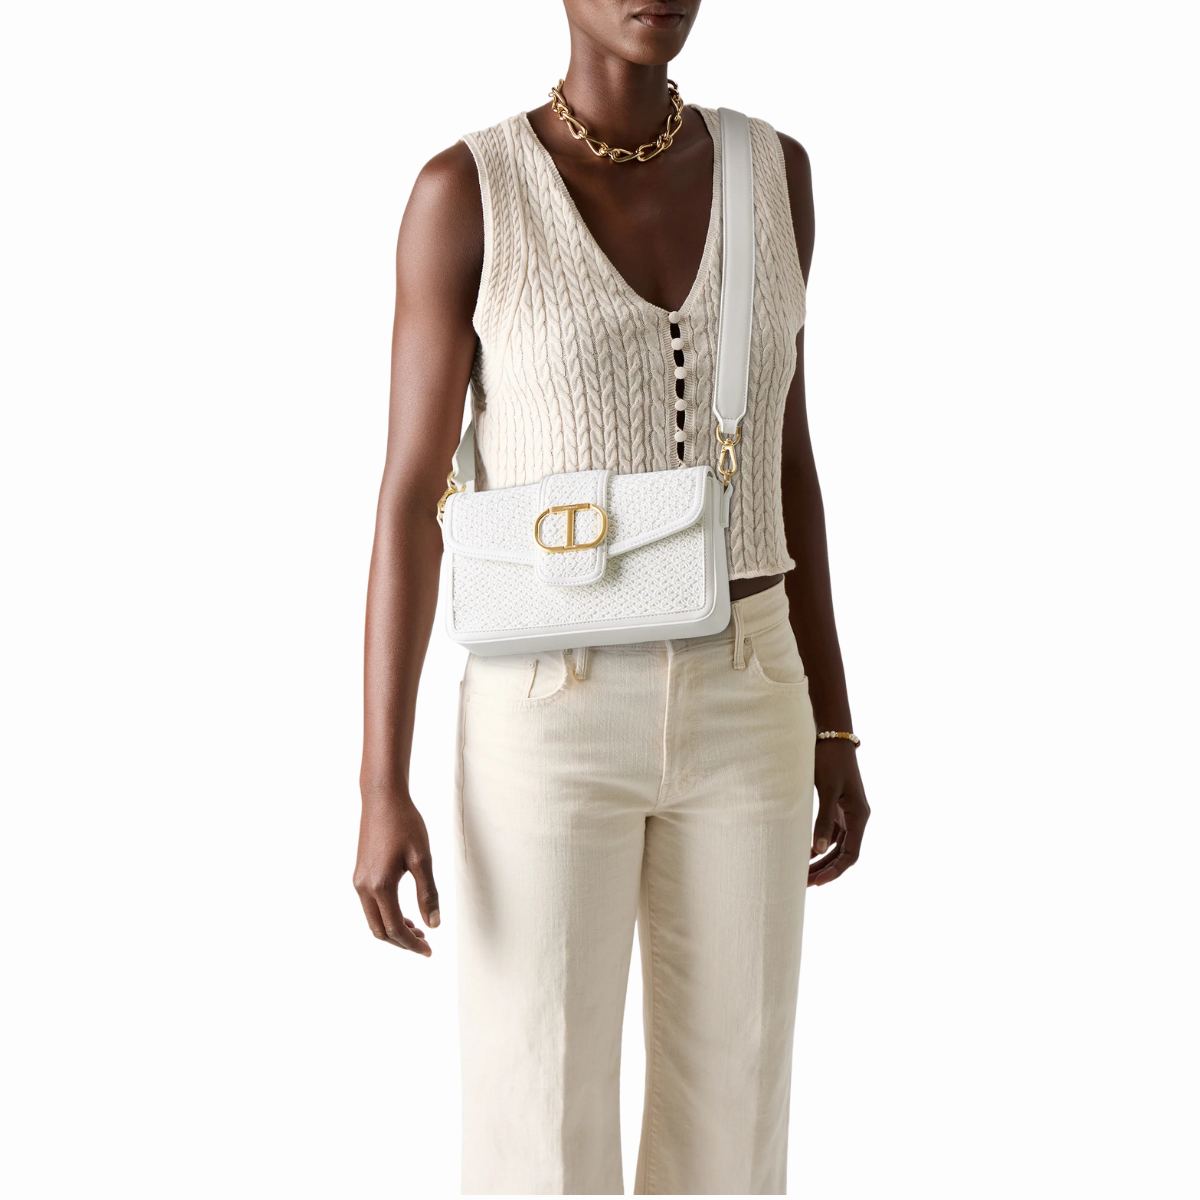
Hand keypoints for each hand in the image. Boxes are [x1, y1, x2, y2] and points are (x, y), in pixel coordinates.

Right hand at [353, 794, 439, 955]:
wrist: (383, 799)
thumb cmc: (405, 824)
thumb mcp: (422, 859)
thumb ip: (428, 893)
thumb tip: (434, 924)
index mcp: (380, 885)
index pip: (395, 928)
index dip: (412, 944)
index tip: (429, 951)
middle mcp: (364, 887)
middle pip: (380, 930)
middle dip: (401, 942)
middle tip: (424, 944)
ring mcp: (359, 881)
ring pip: (373, 919)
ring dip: (393, 930)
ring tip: (417, 929)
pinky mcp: (360, 874)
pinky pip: (370, 906)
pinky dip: (385, 915)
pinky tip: (403, 911)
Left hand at [808, 740, 869, 886]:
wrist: (832, 736)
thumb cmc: (830, 761)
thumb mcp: (826, 790)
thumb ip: (823, 820)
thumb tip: (818, 850)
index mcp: (859, 816)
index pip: (851, 854)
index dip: (835, 871)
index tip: (818, 882)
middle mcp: (857, 818)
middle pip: (844, 854)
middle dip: (825, 870)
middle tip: (804, 884)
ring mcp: (847, 813)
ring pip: (837, 846)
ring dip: (822, 860)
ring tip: (803, 874)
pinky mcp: (838, 807)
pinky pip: (832, 834)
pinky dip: (820, 845)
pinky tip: (805, 853)